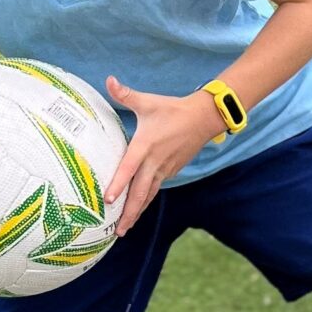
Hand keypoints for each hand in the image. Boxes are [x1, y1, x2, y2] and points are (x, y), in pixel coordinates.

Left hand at [104, 77, 218, 235]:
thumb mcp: (148, 101)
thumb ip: (125, 94)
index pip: (128, 168)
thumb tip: (108, 80)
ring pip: (148, 195)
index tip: (108, 200)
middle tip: (117, 231)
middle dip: (128, 212)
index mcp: (145, 145)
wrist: (203, 118)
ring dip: (137, 212)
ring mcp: (164, 169)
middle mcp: (154, 162)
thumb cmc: (172, 109)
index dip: (118, 184)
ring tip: (125, 228)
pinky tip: (137, 210)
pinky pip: (155, 189)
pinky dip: (145, 201)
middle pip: (139, 193)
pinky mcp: (170, 171)